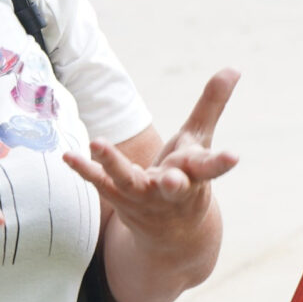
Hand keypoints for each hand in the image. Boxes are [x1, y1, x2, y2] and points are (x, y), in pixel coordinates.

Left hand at [66, 68, 239, 252]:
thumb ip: (212, 104)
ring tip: (98, 144)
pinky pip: (100, 183)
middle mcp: (171, 191)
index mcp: (195, 174)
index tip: (234, 157)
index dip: (221, 163)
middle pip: (173, 186)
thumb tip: (234, 67)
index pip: (210, 168)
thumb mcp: (200, 141)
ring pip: (129, 182)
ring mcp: (143, 197)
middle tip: (171, 180)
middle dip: (173, 184)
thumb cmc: (188, 175)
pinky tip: (68, 156)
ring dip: (114, 164)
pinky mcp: (119, 198)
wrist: (172, 233)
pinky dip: (84, 170)